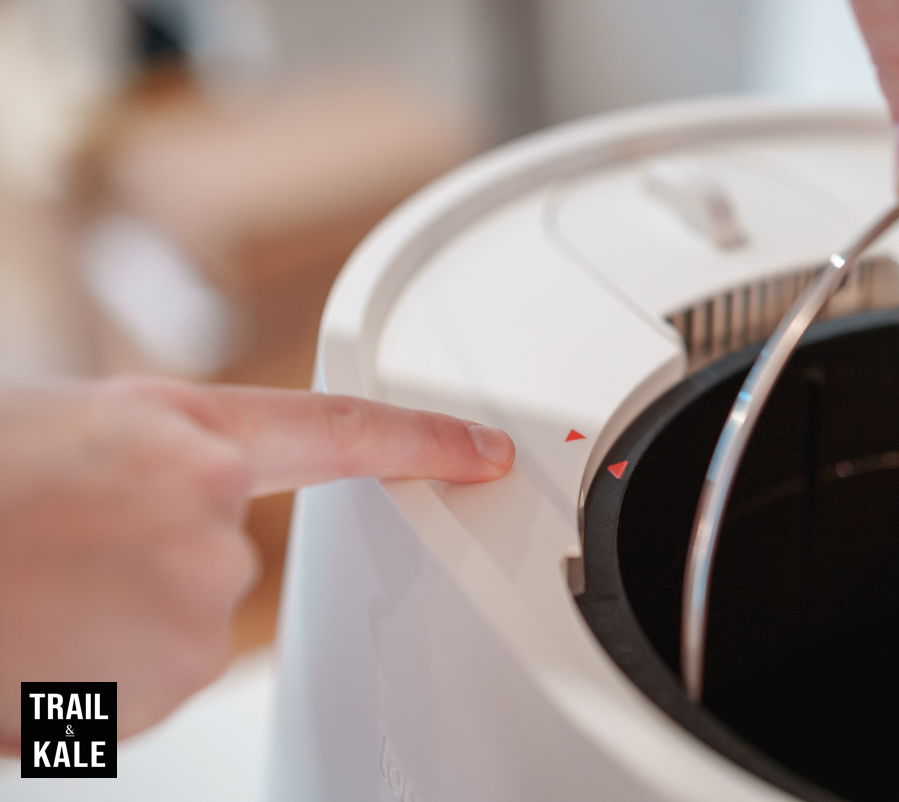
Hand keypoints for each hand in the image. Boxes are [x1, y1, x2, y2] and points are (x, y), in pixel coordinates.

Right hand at [0, 377, 514, 750]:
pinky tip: (46, 639)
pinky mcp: (170, 681)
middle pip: (226, 550)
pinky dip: (106, 668)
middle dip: (154, 557)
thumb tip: (198, 489)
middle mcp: (211, 508)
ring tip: (40, 589)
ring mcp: (195, 597)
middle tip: (63, 549)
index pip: (344, 431)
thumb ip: (158, 456)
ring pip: (185, 618)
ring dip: (120, 617)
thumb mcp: (71, 431)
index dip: (425, 439)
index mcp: (186, 431)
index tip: (483, 452)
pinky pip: (157, 677)